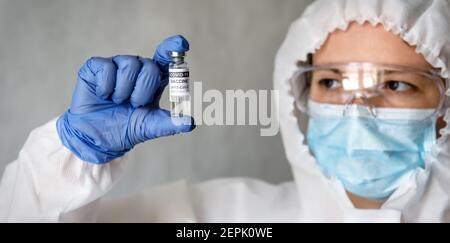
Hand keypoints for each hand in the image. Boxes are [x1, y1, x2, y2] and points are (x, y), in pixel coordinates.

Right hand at [56, 35, 194, 163]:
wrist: (98, 137)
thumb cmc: (126, 128)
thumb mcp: (151, 127)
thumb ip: (171, 124)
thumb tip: (190, 123)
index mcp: (153, 80)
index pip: (165, 58)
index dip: (173, 48)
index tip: (182, 44)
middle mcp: (137, 69)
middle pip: (149, 65)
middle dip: (143, 89)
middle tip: (134, 104)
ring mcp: (116, 66)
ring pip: (129, 65)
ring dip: (124, 90)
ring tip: (118, 101)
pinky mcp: (96, 67)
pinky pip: (107, 68)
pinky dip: (107, 86)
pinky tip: (104, 95)